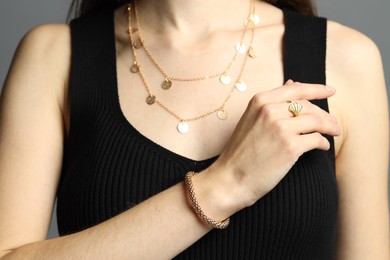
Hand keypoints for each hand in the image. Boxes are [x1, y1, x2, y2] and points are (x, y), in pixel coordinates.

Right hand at [204, 80, 340, 214]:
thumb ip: (272, 102)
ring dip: (329, 127)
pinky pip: (316, 139)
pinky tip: (323, 146)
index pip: (295, 89)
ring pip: (316, 120)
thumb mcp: (251, 119)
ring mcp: (280, 128)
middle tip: (333, 123)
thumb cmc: (240, 152)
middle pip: (308, 106)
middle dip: (324, 114)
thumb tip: (293, 82)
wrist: (230, 178)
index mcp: (260, 101)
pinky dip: (323, 142)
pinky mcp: (290, 146)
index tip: (331, 91)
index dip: (316, 89)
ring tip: (335, 132)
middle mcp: (270, 110)